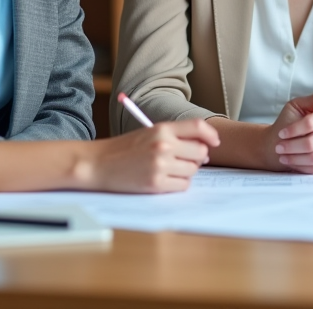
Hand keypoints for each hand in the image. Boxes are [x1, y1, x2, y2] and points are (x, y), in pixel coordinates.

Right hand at [85, 119, 219, 192]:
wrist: (98, 164)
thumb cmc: (124, 149)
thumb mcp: (149, 133)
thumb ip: (174, 136)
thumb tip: (204, 148)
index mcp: (161, 129)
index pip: (198, 127)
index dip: (211, 135)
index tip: (214, 142)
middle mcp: (163, 145)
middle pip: (200, 152)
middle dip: (197, 157)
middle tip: (184, 160)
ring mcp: (160, 165)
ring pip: (192, 170)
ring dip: (186, 172)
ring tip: (168, 169)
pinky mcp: (156, 184)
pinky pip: (182, 186)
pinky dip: (178, 184)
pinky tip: (164, 180)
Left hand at [268, 89, 312, 173]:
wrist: (294, 141)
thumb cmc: (293, 121)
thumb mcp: (299, 105)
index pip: (310, 124)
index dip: (293, 130)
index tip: (281, 133)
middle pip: (312, 143)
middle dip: (291, 146)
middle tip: (279, 147)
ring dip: (294, 158)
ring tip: (283, 155)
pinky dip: (302, 167)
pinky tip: (293, 162)